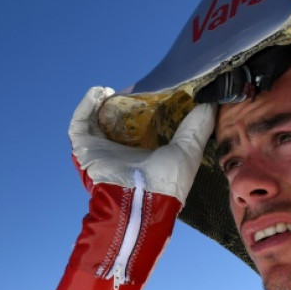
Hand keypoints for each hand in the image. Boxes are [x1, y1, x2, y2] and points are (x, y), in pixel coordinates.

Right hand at [68, 86, 215, 203]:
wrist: (142, 199)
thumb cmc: (168, 182)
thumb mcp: (189, 149)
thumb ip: (198, 126)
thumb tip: (210, 101)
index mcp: (143, 154)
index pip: (140, 126)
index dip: (143, 108)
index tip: (151, 90)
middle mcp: (120, 153)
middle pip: (115, 123)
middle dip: (120, 105)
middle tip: (130, 90)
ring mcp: (100, 151)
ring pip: (95, 121)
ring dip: (100, 103)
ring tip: (110, 91)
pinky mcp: (85, 149)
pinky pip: (79, 123)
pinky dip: (86, 105)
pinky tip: (99, 92)